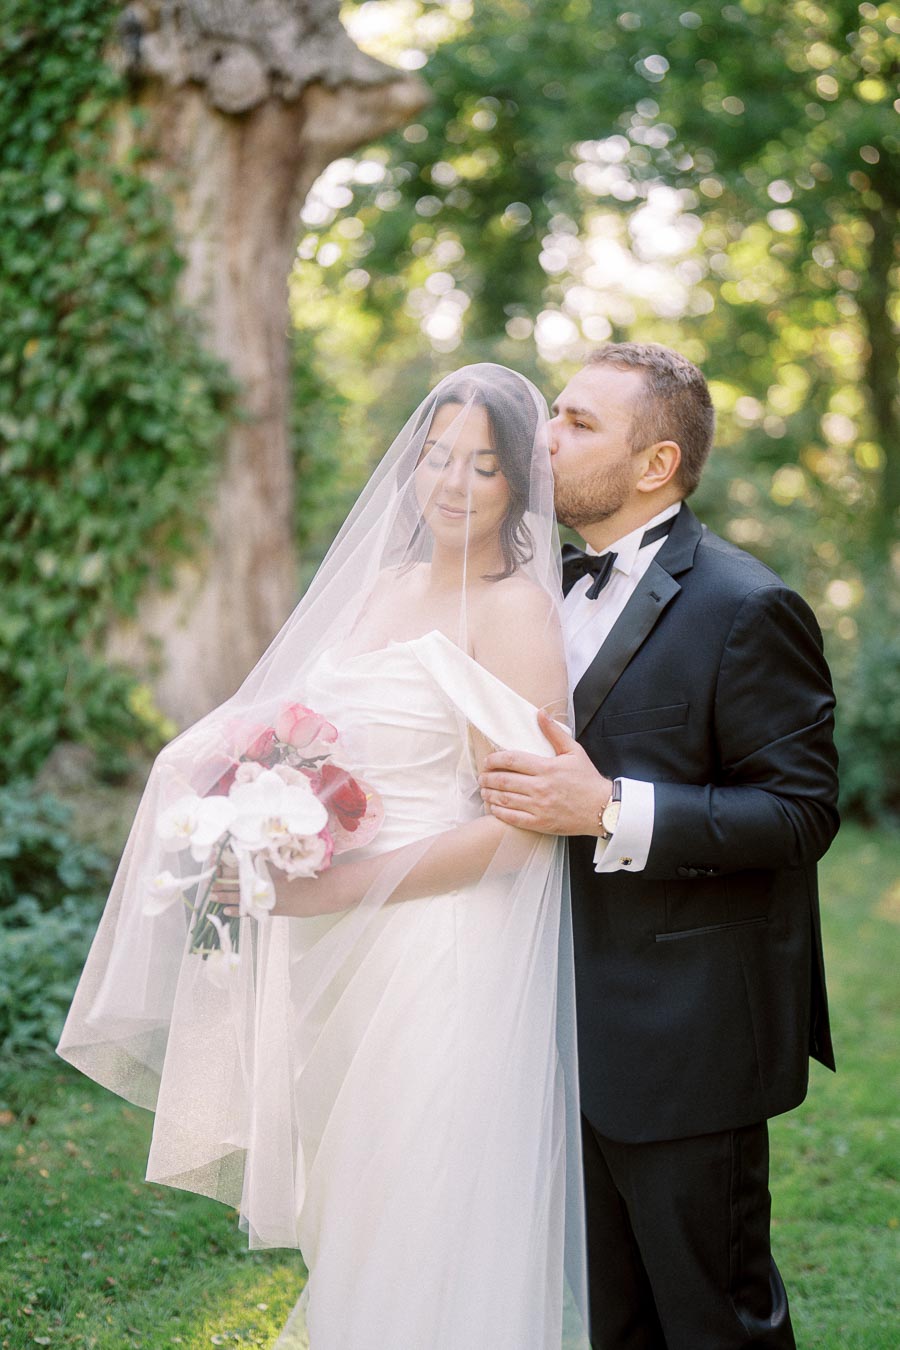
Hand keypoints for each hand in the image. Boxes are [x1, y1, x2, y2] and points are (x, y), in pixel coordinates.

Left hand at [216, 862, 356, 918]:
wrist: (322, 891)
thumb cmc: (307, 873)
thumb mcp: (288, 860)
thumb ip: (271, 857)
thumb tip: (254, 852)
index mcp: (267, 869)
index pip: (240, 867)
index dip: (225, 867)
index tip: (215, 865)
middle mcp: (264, 883)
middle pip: (237, 882)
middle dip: (221, 883)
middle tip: (209, 883)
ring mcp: (267, 897)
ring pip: (241, 897)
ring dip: (225, 896)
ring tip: (212, 897)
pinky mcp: (272, 909)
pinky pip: (250, 911)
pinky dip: (238, 911)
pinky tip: (227, 912)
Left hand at [478, 709, 612, 835]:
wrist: (603, 809)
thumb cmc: (587, 779)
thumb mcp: (574, 751)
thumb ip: (554, 732)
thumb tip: (540, 713)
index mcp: (547, 768)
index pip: (511, 760)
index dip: (494, 760)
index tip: (487, 761)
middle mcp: (541, 787)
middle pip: (503, 780)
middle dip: (487, 778)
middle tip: (482, 776)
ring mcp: (540, 807)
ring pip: (504, 799)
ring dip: (489, 794)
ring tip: (484, 791)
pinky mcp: (540, 823)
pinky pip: (512, 818)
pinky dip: (498, 812)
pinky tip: (493, 807)